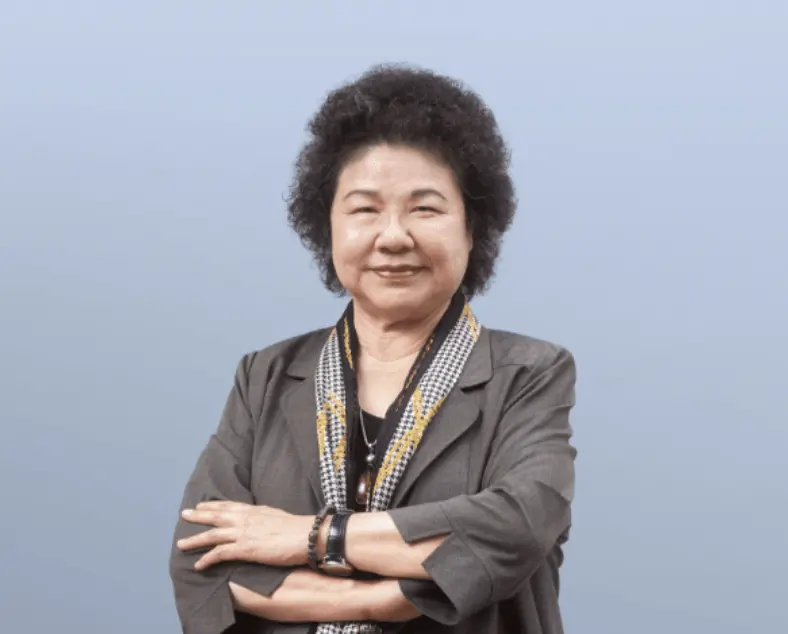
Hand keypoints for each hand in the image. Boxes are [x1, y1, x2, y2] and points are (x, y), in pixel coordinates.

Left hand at [176, 501, 313, 569]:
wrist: (305, 535)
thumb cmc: (295, 527)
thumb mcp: (275, 515)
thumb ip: (262, 516)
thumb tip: (258, 518)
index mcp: (253, 510)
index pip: (228, 505)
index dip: (213, 505)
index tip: (201, 505)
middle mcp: (244, 519)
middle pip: (215, 516)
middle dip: (198, 515)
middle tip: (184, 514)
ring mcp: (243, 533)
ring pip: (212, 535)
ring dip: (195, 540)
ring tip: (181, 544)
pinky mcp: (244, 549)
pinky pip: (219, 554)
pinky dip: (206, 559)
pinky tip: (198, 565)